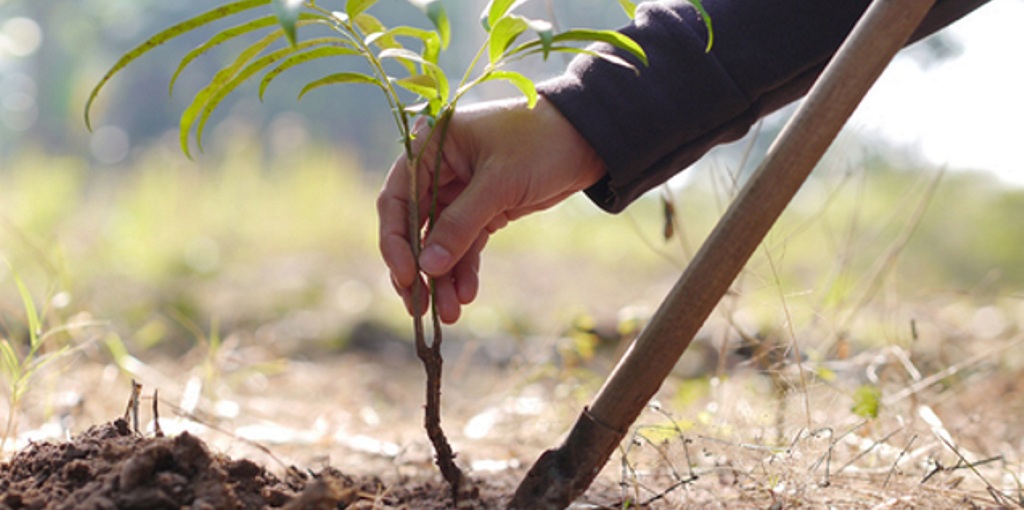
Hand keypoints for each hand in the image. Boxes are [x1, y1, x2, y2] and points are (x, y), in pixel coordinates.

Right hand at [377, 96, 605, 323]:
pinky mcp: (484, 210)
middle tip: (419, 307)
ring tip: (449, 313)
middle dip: (419, 268)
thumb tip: (427, 268)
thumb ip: (460, 224)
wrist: (589, 138)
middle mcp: (439, 170)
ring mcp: (460, 193)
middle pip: (414, 227)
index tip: (407, 276)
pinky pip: (466, 245)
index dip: (396, 241)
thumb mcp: (499, 182)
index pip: (397, 198)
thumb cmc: (540, 142)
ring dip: (442, 278)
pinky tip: (466, 295)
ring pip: (441, 242)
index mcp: (431, 147)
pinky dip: (464, 270)